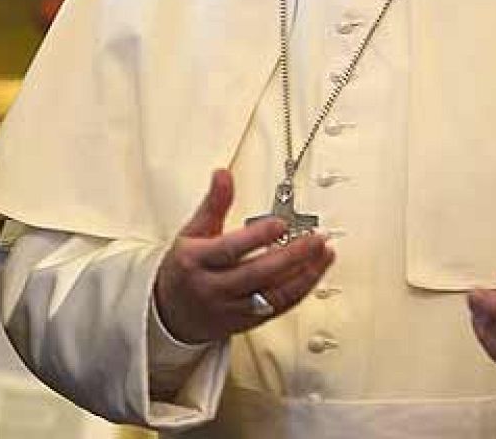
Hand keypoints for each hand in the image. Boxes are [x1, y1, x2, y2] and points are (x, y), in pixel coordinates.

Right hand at [153, 169, 332, 344]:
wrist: (172, 314)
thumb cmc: (184, 268)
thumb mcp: (192, 232)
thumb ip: (214, 203)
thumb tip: (223, 174)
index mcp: (196, 260)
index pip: (229, 250)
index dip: (256, 237)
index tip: (280, 223)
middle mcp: (213, 287)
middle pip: (256, 274)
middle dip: (291, 256)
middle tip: (315, 239)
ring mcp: (232, 307)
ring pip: (272, 294)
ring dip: (303, 274)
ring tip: (323, 253)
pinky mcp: (248, 322)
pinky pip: (278, 307)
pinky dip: (300, 289)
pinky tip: (315, 272)